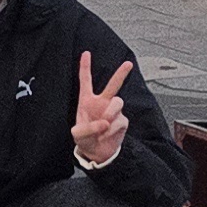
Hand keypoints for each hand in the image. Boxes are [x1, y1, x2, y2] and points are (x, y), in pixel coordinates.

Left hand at [70, 51, 134, 170]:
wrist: (96, 152)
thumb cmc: (84, 139)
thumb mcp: (78, 134)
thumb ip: (88, 128)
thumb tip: (104, 122)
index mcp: (87, 100)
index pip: (86, 80)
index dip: (85, 66)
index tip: (86, 53)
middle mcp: (102, 103)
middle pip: (113, 84)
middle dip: (121, 73)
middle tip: (128, 64)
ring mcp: (113, 111)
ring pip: (118, 102)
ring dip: (111, 112)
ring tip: (104, 123)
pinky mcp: (122, 121)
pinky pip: (120, 120)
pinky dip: (112, 128)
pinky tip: (106, 134)